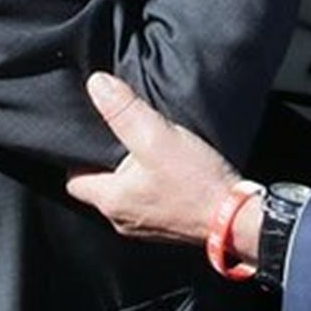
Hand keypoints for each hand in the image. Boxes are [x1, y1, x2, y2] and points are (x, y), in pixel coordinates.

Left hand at [66, 73, 252, 254]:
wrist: (237, 219)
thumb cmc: (196, 181)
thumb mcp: (156, 136)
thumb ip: (124, 110)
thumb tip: (96, 84)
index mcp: (111, 200)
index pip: (73, 181)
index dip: (75, 157)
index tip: (88, 135)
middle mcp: (122, 219)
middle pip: (98, 186)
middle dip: (104, 162)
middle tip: (116, 135)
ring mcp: (146, 226)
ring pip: (124, 194)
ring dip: (129, 173)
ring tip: (142, 147)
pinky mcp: (168, 225)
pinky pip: (148, 201)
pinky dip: (150, 184)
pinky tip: (167, 167)